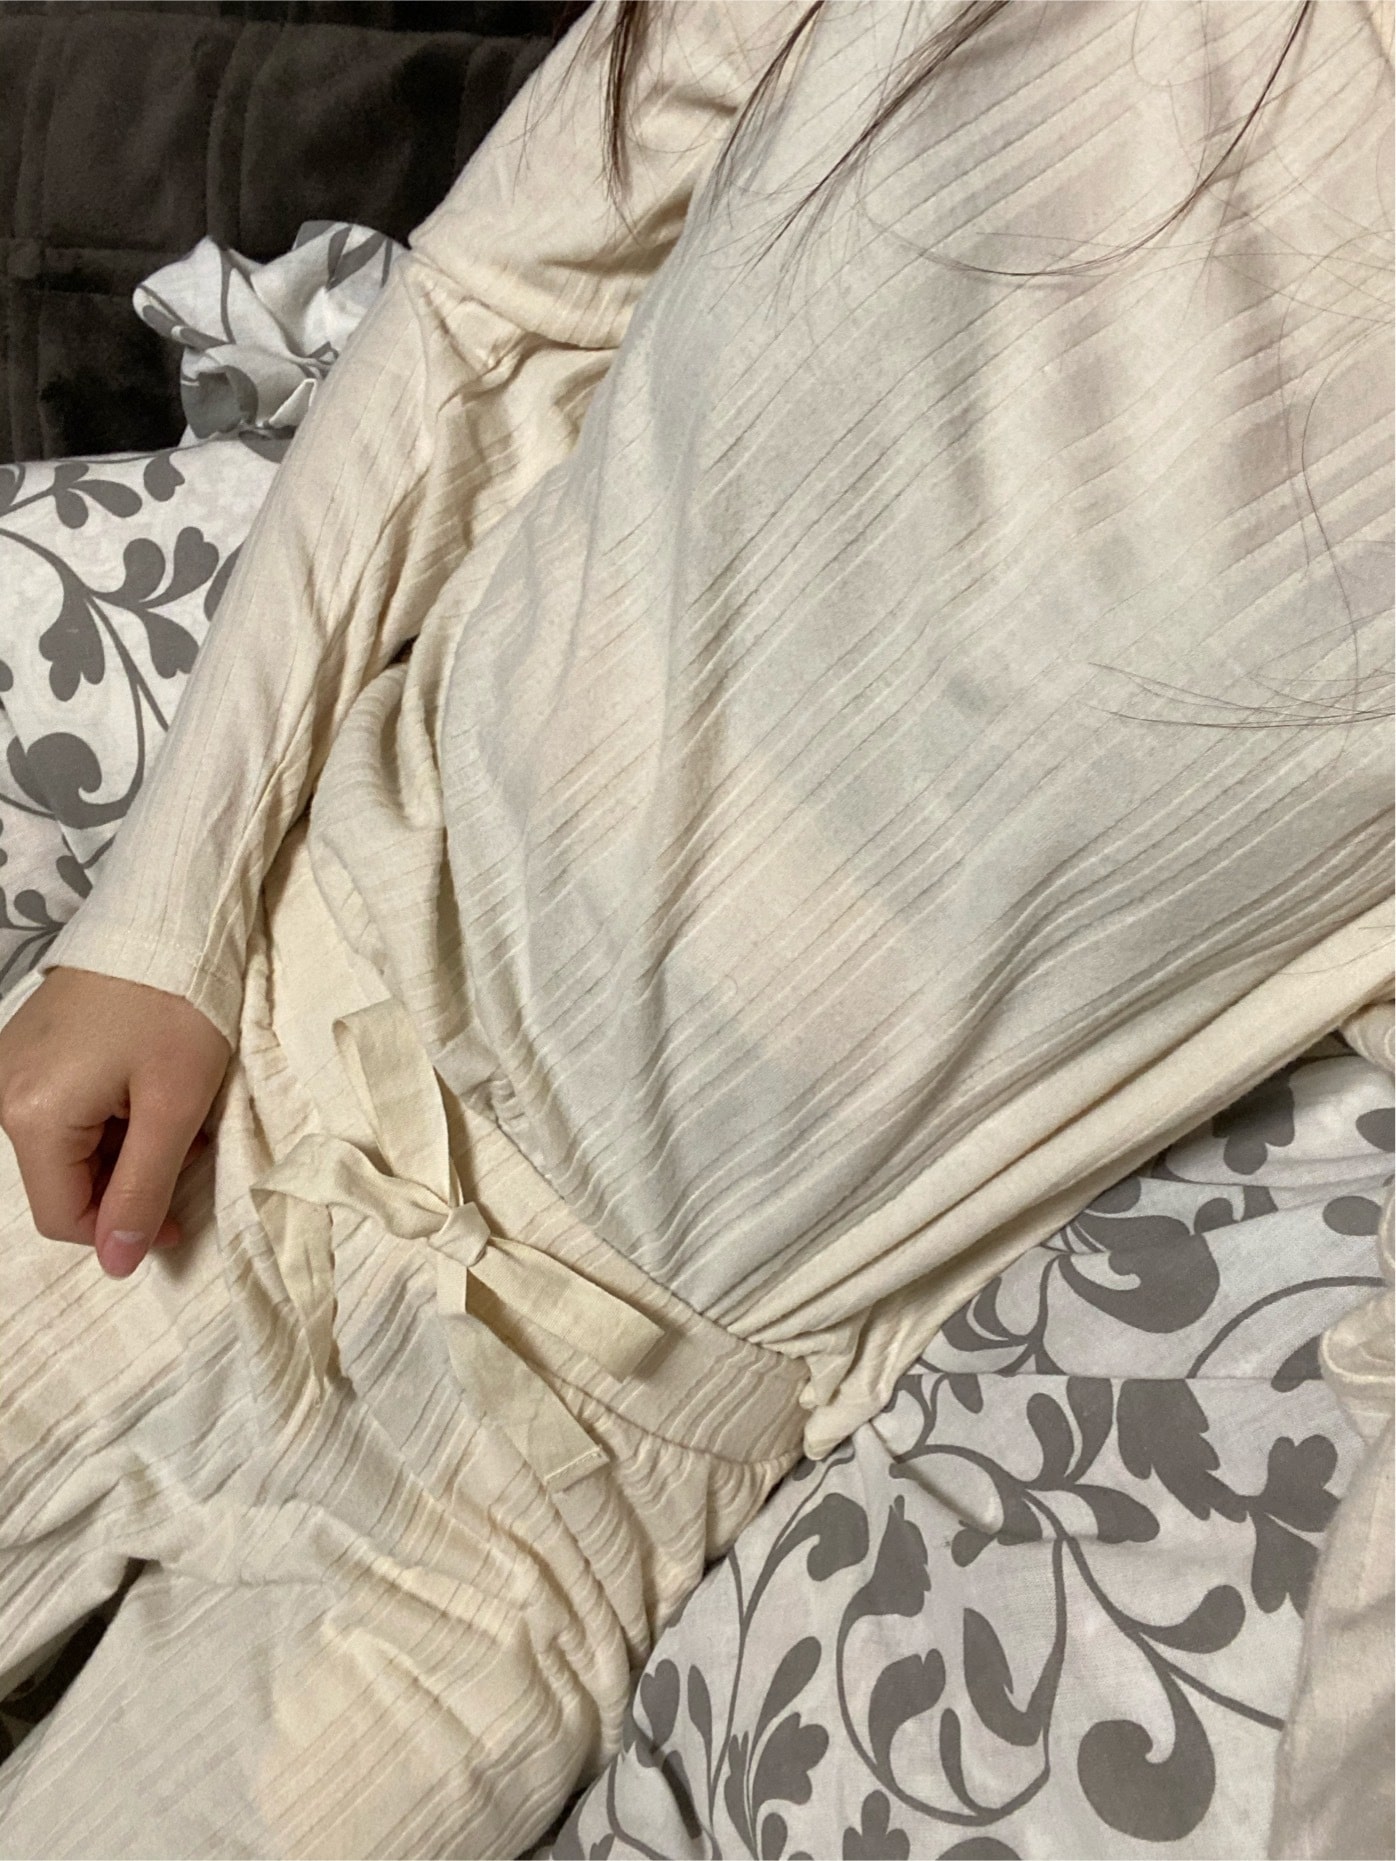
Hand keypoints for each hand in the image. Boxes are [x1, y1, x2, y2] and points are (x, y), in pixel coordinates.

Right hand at [0, 967, 231, 1278]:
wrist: (166, 916)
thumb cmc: (177, 1006)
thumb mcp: (172, 1107)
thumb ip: (141, 1190)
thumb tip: (115, 1265)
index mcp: (30, 1115)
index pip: (64, 1216)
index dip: (123, 1229)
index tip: (179, 1217)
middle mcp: (3, 1093)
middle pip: (63, 1181)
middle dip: (129, 1178)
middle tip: (188, 1146)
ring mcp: (12, 1066)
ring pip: (69, 1146)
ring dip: (126, 1145)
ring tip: (175, 1108)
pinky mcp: (31, 1047)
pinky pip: (66, 1108)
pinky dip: (112, 1114)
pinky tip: (150, 1086)